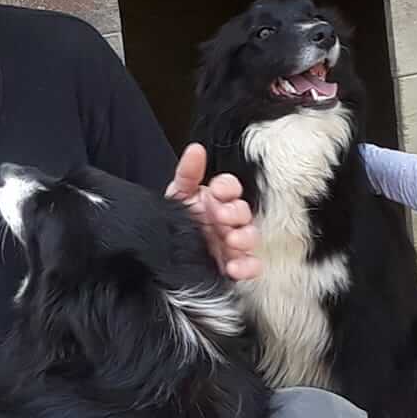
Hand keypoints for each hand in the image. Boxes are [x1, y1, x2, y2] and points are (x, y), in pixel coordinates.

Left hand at [166, 143, 260, 280]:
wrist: (165, 256)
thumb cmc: (177, 222)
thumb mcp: (178, 195)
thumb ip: (187, 173)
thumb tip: (196, 149)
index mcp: (217, 200)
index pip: (231, 187)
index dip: (227, 187)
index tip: (217, 191)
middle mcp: (228, 220)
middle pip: (243, 211)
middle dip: (235, 212)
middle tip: (221, 216)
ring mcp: (234, 243)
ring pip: (251, 236)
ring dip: (245, 237)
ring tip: (231, 240)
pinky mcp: (235, 266)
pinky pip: (251, 266)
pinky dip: (247, 267)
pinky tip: (233, 268)